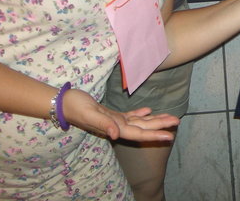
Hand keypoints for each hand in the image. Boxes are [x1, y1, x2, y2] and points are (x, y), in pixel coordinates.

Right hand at [63, 88, 179, 141]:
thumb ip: (104, 124)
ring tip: (169, 118)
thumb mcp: (90, 114)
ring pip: (139, 122)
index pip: (139, 133)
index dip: (154, 134)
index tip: (170, 135)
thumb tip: (117, 135)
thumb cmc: (75, 107)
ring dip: (154, 120)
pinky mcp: (110, 114)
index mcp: (114, 127)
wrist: (63, 103)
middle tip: (177, 122)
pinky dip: (140, 114)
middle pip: (143, 128)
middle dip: (160, 126)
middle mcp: (117, 126)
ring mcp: (114, 120)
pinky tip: (149, 111)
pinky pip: (129, 116)